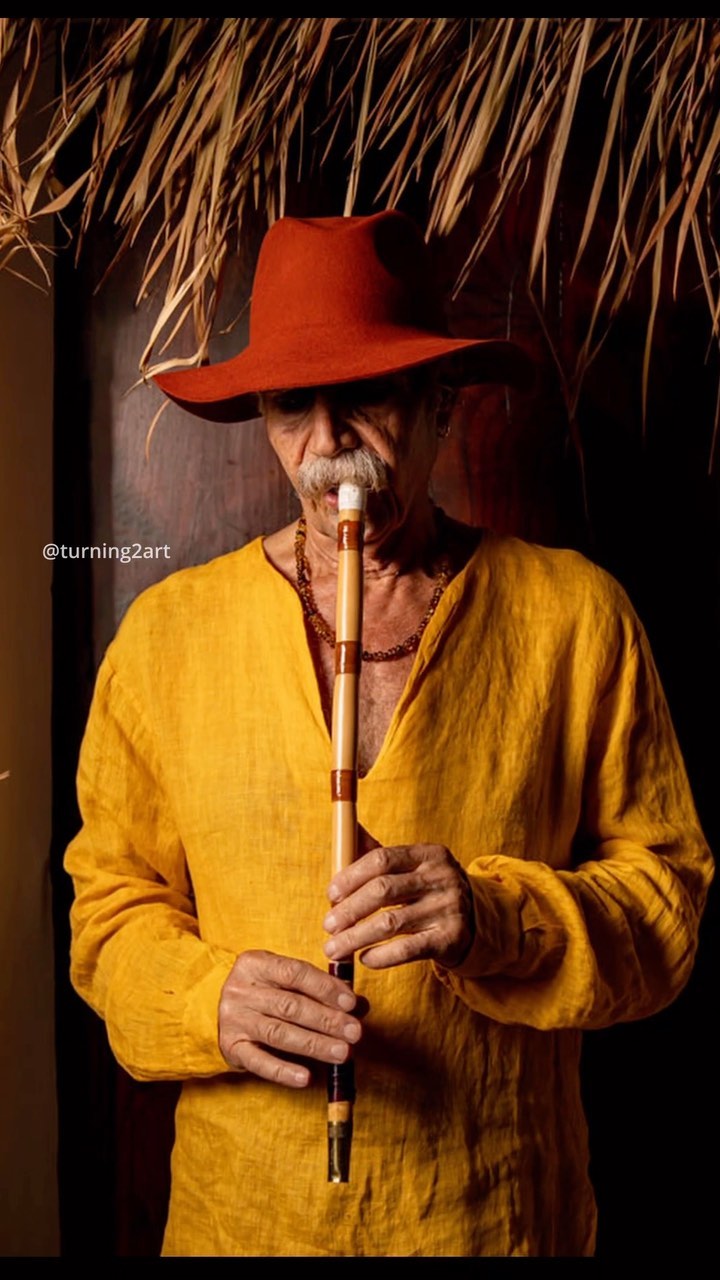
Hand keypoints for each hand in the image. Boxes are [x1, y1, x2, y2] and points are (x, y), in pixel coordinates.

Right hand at [218, 949, 362, 1087]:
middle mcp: (241, 990)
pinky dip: (283, 1071)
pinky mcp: (231, 1047)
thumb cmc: (264, 990)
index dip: (325, 988)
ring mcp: (234, 1020)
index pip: (294, 973)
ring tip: (342, 1053)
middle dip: (326, 1020)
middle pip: (289, 1006)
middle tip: (355, 1032)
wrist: (213, 1005)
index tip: (351, 1003)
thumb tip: (359, 1005)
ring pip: (278, 1033)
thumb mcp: (285, 979)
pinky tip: (306, 1078)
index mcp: (256, 964)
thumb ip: (320, 988)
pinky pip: (259, 1062)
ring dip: (314, 1044)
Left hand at [323, 843, 474, 970]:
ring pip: (390, 923)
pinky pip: (407, 949)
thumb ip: (379, 852)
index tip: (331, 894)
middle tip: (328, 925)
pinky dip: (380, 956)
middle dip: (349, 910)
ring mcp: (448, 908)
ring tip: (334, 948)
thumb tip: (349, 827)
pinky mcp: (450, 939)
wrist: (475, 922)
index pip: (382, 858)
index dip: (351, 876)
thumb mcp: (412, 867)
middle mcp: (441, 877)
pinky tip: (364, 958)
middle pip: (383, 890)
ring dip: (356, 938)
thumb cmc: (429, 891)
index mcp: (428, 854)